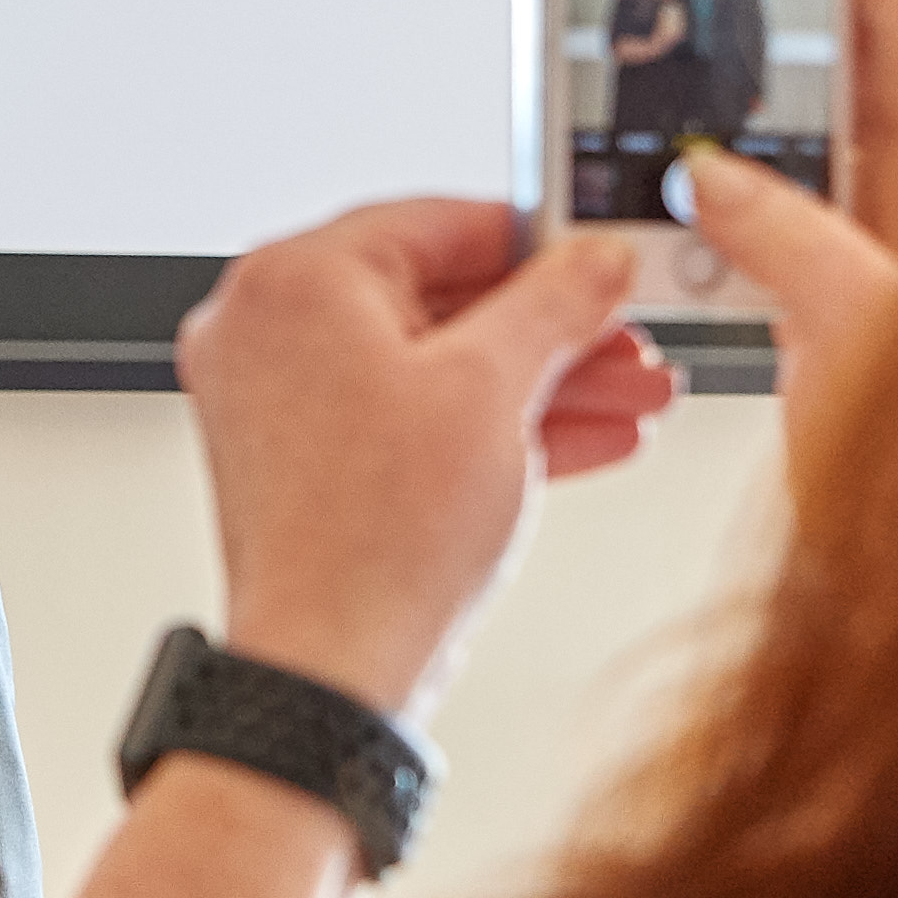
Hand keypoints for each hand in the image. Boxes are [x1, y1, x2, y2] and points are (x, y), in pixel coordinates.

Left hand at [171, 202, 670, 721]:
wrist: (331, 675)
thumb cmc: (377, 541)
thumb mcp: (494, 390)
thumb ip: (554, 303)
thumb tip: (592, 259)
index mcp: (292, 281)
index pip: (438, 222)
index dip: (539, 242)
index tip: (599, 258)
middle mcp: (267, 329)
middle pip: (440, 299)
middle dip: (553, 331)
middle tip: (627, 339)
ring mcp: (276, 400)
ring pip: (434, 365)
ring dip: (538, 383)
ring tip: (630, 396)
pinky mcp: (300, 464)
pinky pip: (408, 418)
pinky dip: (488, 427)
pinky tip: (581, 440)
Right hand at [681, 0, 897, 394]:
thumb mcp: (859, 328)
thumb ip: (784, 235)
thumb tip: (715, 172)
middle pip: (869, 73)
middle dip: (801, 7)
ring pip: (829, 151)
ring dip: (761, 114)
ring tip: (686, 57)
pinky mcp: (875, 320)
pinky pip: (805, 226)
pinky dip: (750, 198)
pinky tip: (693, 187)